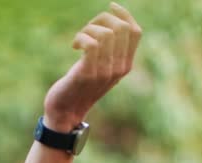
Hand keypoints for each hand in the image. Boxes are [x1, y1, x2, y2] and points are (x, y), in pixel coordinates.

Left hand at [43, 2, 142, 130]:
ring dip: (88, 29)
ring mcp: (104, 72)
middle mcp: (119, 68)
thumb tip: (111, 23)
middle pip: (121, 28)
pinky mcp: (87, 74)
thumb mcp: (101, 69)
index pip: (136, 32)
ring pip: (105, 33)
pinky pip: (91, 44)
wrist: (66, 113)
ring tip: (78, 40)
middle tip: (86, 30)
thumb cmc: (80, 87)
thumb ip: (110, 52)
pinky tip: (74, 46)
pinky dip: (80, 38)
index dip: (124, 14)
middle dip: (102, 19)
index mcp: (125, 65)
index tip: (110, 6)